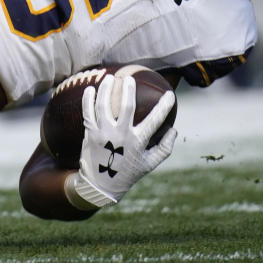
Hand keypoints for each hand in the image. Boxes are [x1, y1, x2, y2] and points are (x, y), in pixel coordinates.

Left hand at [64, 75, 176, 208]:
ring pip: (103, 105)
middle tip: (129, 79)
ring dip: (106, 89)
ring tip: (109, 78)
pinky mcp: (90, 133)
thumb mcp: (150, 164)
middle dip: (128, 90)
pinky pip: (87, 112)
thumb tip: (175, 130)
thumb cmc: (128, 172)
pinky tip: (90, 89)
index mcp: (137, 142)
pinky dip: (88, 99)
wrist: (100, 184)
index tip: (170, 95)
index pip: (154, 121)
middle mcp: (120, 136)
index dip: (164, 107)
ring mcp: (103, 134)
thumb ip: (164, 148)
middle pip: (126, 107)